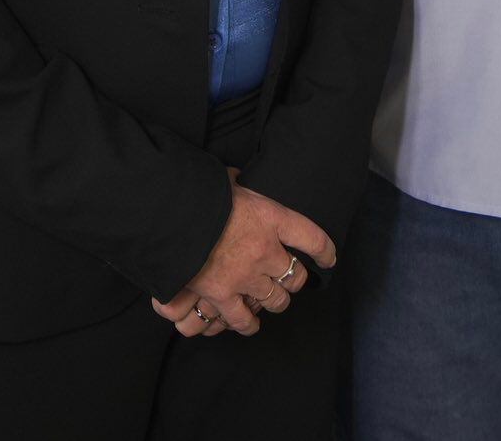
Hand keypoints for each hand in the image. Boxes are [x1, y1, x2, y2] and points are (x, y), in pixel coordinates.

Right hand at [150, 171, 330, 336]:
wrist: (171, 214)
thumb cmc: (200, 193)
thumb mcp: (227, 180)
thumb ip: (238, 182)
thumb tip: (235, 177)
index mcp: (271, 218)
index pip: (312, 238)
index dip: (325, 251)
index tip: (329, 258)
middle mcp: (265, 251)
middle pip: (295, 276)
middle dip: (294, 280)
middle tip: (289, 279)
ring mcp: (245, 276)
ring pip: (275, 301)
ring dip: (274, 301)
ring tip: (271, 301)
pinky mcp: (222, 295)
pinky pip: (243, 319)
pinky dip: (247, 322)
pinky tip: (248, 322)